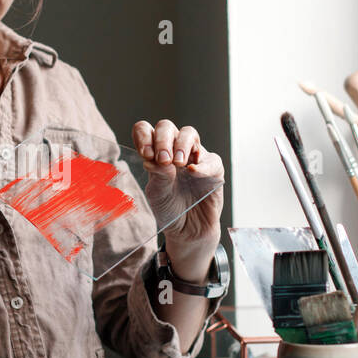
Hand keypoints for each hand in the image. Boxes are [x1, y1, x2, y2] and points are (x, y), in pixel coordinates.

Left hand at [132, 119, 224, 280]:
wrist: (187, 230)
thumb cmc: (169, 208)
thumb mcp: (157, 193)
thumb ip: (157, 176)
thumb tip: (154, 160)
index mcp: (154, 152)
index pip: (146, 131)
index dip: (144, 137)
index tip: (145, 155)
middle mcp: (173, 149)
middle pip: (167, 127)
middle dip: (163, 140)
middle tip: (163, 159)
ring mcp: (194, 156)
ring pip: (189, 134)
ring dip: (182, 145)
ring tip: (178, 163)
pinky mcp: (213, 169)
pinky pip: (210, 159)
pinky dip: (202, 165)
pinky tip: (193, 172)